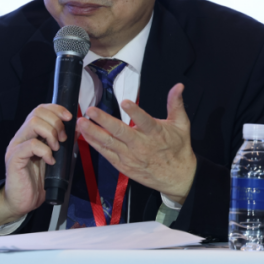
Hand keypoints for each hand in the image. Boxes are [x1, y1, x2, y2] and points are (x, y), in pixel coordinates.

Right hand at [0, 103, 72, 230]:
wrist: (22, 202)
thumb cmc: (38, 181)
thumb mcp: (54, 158)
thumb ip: (62, 143)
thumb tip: (77, 129)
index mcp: (30, 134)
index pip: (40, 109)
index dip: (56, 109)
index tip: (69, 117)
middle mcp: (21, 136)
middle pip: (37, 113)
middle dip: (56, 122)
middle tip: (63, 139)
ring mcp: (16, 146)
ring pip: (33, 124)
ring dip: (50, 134)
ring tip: (56, 149)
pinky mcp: (14, 158)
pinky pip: (31, 145)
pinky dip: (45, 151)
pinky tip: (50, 161)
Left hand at [76, 83, 195, 203]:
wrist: (178, 178)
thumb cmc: (178, 148)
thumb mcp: (181, 125)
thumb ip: (176, 104)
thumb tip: (178, 86)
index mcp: (155, 133)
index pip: (144, 121)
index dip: (135, 112)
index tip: (125, 102)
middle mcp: (141, 145)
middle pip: (121, 132)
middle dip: (104, 121)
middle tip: (91, 111)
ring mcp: (130, 156)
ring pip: (109, 144)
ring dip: (94, 133)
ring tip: (81, 123)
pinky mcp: (123, 165)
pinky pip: (106, 154)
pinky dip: (95, 145)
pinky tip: (85, 135)